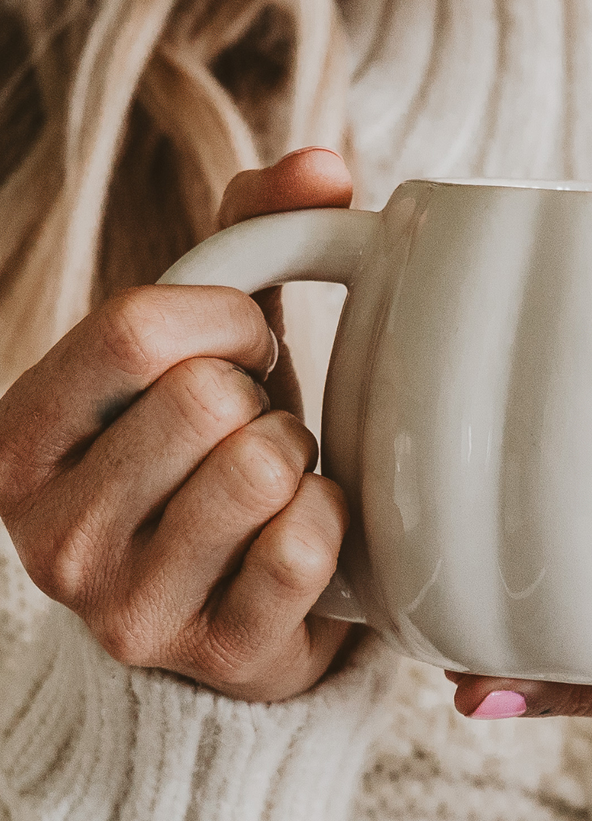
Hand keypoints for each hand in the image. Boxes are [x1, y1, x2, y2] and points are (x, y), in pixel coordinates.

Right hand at [0, 148, 358, 701]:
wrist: (226, 612)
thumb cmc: (207, 458)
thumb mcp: (200, 348)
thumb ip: (247, 238)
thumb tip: (324, 165)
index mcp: (20, 438)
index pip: (137, 327)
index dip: (225, 320)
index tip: (244, 347)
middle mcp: (49, 534)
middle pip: (205, 400)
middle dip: (263, 398)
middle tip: (261, 426)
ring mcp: (126, 609)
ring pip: (261, 469)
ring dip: (299, 459)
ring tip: (277, 482)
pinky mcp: (214, 655)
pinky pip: (306, 545)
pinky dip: (331, 521)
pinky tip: (306, 533)